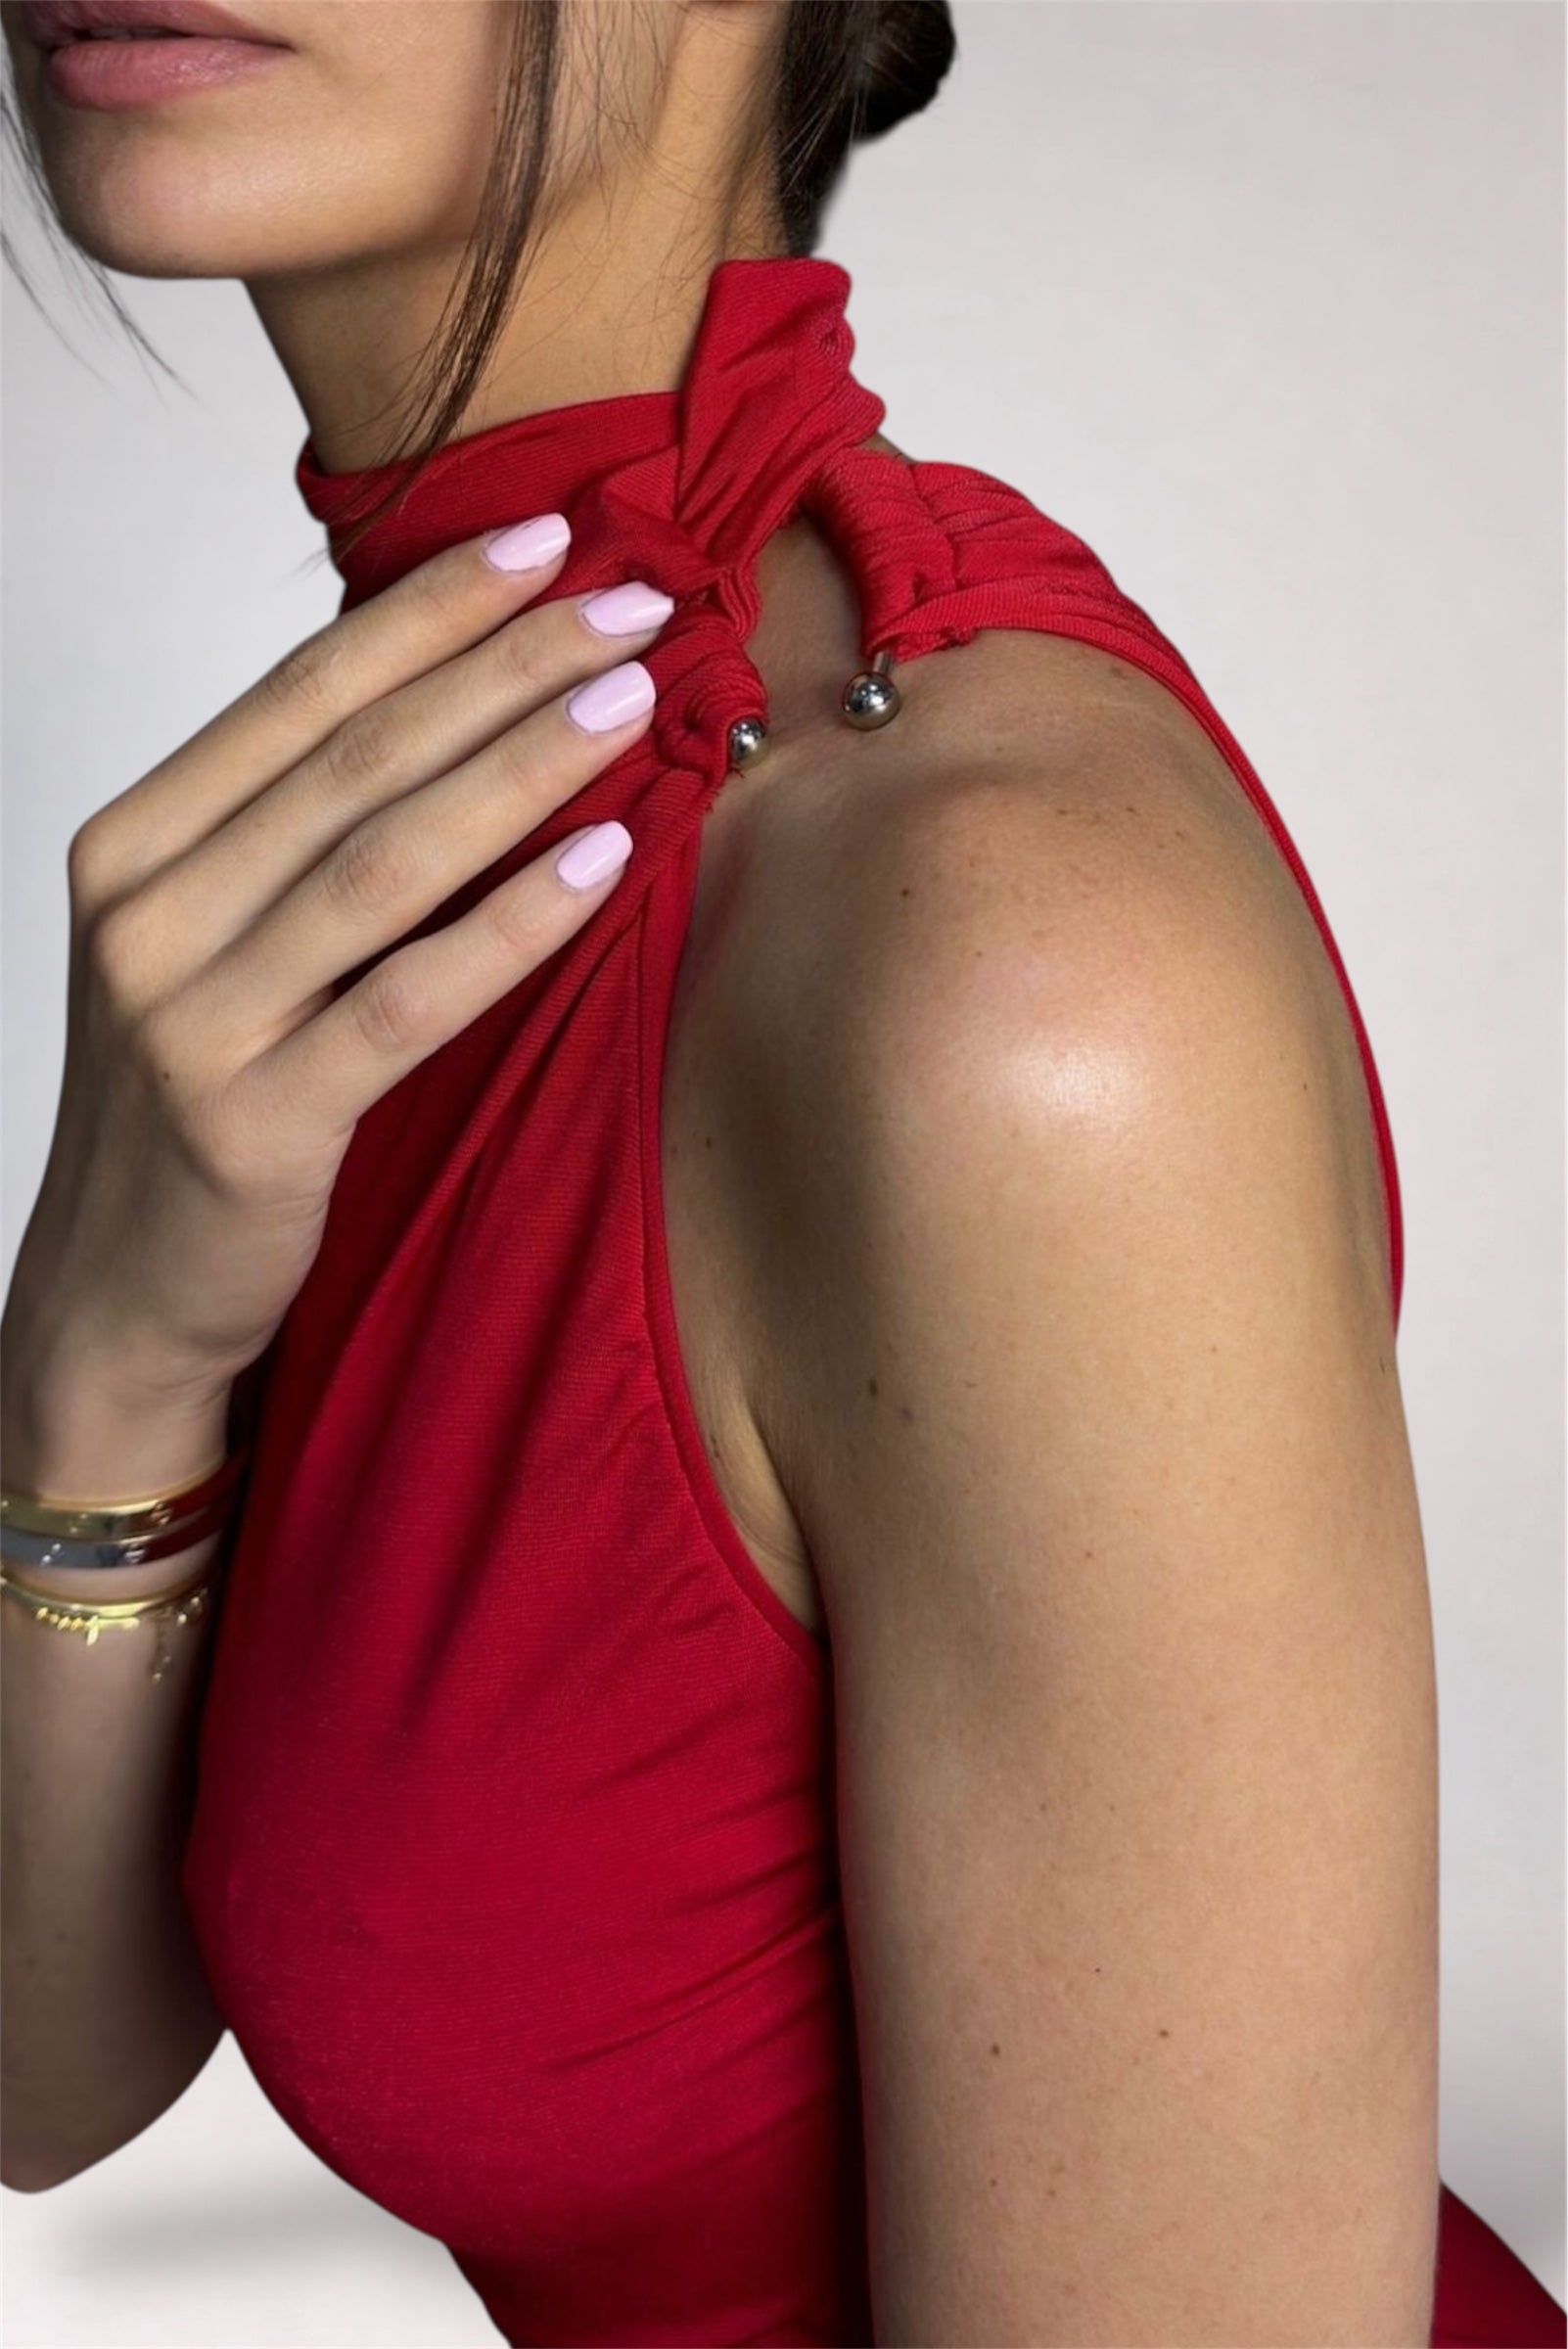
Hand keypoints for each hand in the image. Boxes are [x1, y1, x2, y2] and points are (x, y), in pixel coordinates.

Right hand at [4, 518, 669, 1412]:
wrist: (121, 1291)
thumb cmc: (193, 1101)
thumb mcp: (210, 943)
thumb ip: (296, 836)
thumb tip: (460, 704)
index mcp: (133, 846)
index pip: (299, 692)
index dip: (430, 609)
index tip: (545, 543)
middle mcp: (146, 915)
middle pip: (353, 757)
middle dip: (503, 666)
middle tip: (630, 603)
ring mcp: (188, 1020)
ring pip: (382, 861)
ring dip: (519, 768)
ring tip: (628, 701)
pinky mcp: (254, 1122)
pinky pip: (406, 1001)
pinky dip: (508, 927)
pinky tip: (600, 864)